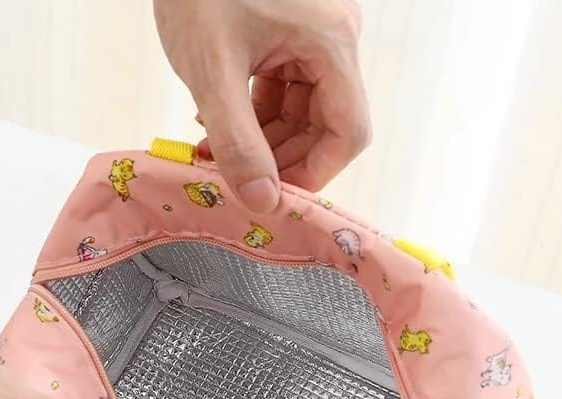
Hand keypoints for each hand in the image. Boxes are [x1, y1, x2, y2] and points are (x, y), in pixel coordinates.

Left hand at [154, 0, 369, 213]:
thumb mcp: (213, 69)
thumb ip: (237, 141)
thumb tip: (261, 200)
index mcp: (331, 43)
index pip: (348, 132)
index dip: (314, 173)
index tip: (273, 194)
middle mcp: (332, 40)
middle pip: (325, 125)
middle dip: (281, 159)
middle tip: (236, 178)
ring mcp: (311, 36)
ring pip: (301, 112)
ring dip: (263, 141)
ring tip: (216, 153)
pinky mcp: (288, 34)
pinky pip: (282, 90)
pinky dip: (253, 115)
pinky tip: (217, 123)